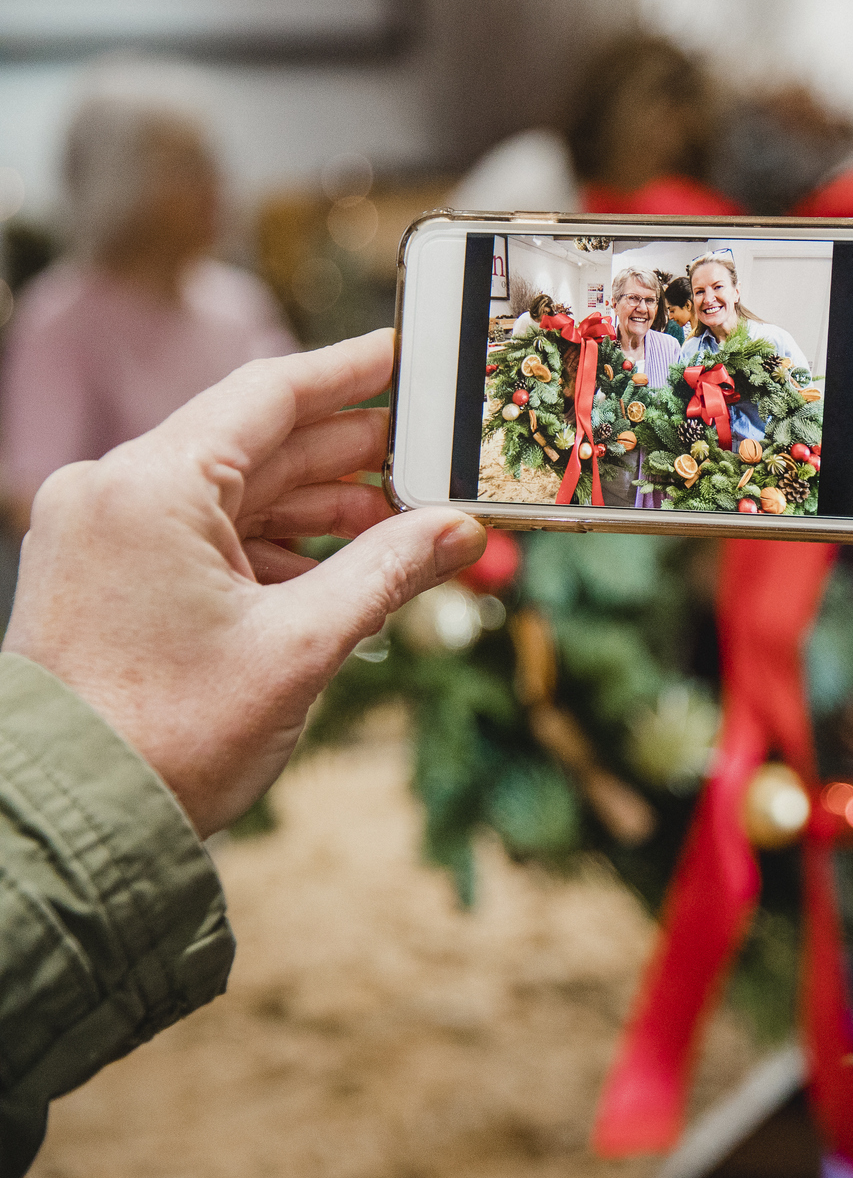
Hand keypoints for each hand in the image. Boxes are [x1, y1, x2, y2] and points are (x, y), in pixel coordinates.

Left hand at [3, 329, 486, 834]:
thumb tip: (459, 530)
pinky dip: (274, 545)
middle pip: (258, 443)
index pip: (270, 393)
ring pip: (236, 492)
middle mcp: (114, 492)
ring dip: (320, 508)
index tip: (413, 354)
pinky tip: (336, 570)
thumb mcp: (301, 645)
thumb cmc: (168, 736)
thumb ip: (388, 570)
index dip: (354, 370)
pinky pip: (204, 534)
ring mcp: (102, 533)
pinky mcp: (104, 575)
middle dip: (352, 454)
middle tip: (436, 456)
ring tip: (403, 527)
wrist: (68, 823)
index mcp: (150, 486)